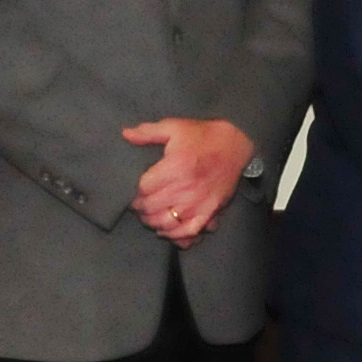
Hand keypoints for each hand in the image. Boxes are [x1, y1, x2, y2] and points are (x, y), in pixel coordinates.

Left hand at [122, 117, 256, 247]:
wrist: (235, 143)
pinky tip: (167, 230)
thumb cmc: (203, 135)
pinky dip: (175, 235)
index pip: (144, 189)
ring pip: (166, 223)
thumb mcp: (174, 127)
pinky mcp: (210, 211)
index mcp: (176, 166)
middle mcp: (186, 187)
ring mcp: (199, 202)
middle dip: (141, 208)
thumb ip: (148, 132)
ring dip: (153, 222)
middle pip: (151, 208)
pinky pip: (189, 231)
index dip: (136, 192)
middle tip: (139, 205)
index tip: (135, 191)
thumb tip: (125, 134)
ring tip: (150, 216)